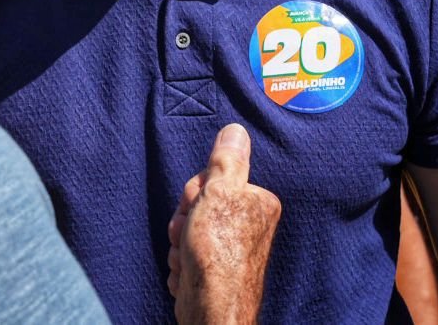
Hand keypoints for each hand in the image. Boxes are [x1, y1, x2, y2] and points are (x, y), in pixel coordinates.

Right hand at [168, 123, 280, 324]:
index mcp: (256, 202)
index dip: (196, 191)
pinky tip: (188, 270)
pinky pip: (189, 253)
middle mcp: (248, 224)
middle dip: (186, 219)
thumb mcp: (220, 193)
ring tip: (188, 256)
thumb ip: (227, 161)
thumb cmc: (218, 252)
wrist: (211, 308)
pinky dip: (182, 262)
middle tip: (189, 233)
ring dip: (181, 242)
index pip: (214, 179)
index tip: (196, 206)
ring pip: (190, 228)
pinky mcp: (214, 268)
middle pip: (200, 203)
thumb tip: (236, 131)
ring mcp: (230, 248)